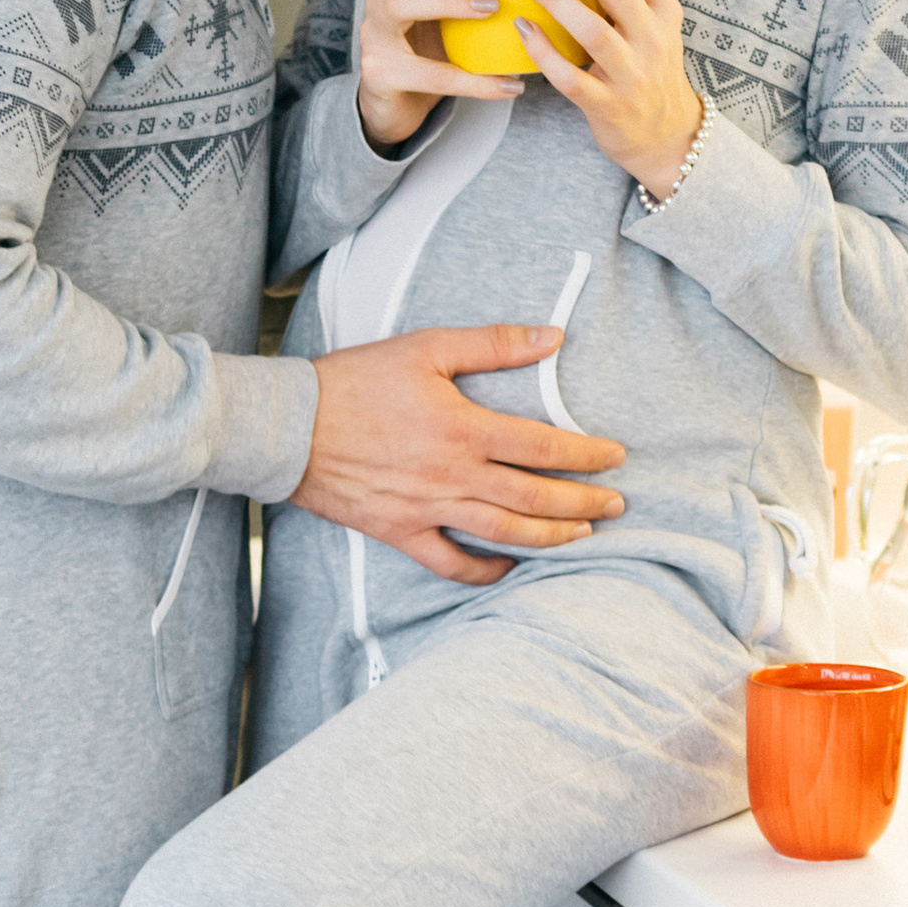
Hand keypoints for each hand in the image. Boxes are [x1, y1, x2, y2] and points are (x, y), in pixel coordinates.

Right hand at [295, 326, 625, 585]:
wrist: (290, 426)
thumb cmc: (355, 380)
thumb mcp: (426, 347)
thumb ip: (493, 343)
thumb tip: (552, 336)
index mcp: (463, 429)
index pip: (543, 447)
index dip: (587, 455)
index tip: (616, 457)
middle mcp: (452, 476)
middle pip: (534, 499)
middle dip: (583, 504)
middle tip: (617, 504)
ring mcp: (427, 509)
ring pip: (503, 534)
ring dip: (551, 538)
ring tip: (585, 536)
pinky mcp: (400, 532)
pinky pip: (450, 563)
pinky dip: (484, 570)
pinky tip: (509, 567)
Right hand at [356, 0, 524, 152]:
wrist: (396, 109)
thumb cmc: (431, 50)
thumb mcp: (444, 11)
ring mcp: (375, 37)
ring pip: (401, 4)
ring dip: (451, 1)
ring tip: (493, 7)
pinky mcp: (382, 76)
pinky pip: (430, 74)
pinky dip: (474, 81)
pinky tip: (509, 85)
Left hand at [509, 0, 705, 197]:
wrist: (668, 137)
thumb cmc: (646, 68)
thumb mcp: (651, 24)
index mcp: (663, 6)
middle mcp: (653, 35)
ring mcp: (632, 73)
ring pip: (592, 27)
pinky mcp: (608, 105)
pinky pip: (571, 77)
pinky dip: (543, 52)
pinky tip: (521, 29)